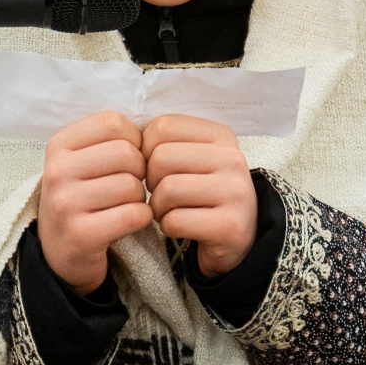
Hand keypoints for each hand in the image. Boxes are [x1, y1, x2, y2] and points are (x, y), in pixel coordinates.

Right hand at [38, 111, 151, 295]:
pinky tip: (132, 220)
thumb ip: (109, 140)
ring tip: (128, 203)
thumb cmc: (81, 197)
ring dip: (140, 196)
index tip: (127, 159)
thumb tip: (151, 132)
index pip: (113, 123)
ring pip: (131, 185)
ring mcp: (65, 204)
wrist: (59, 252)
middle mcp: (56, 172)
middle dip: (140, 169)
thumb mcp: (81, 160)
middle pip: (126, 153)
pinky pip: (133, 215)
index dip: (133, 139)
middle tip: (131, 184)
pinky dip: (143, 217)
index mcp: (58, 145)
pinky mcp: (81, 235)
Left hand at [142, 114, 255, 278]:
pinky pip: (175, 221)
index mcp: (221, 136)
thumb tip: (129, 136)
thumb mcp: (192, 158)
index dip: (146, 150)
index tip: (157, 169)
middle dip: (150, 181)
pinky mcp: (229, 226)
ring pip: (167, 190)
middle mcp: (233, 159)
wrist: (237, 237)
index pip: (163, 126)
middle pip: (161, 157)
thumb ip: (166, 142)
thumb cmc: (202, 194)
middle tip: (161, 194)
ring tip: (169, 210)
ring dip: (157, 207)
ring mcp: (235, 193)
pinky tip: (180, 227)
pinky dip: (167, 227)